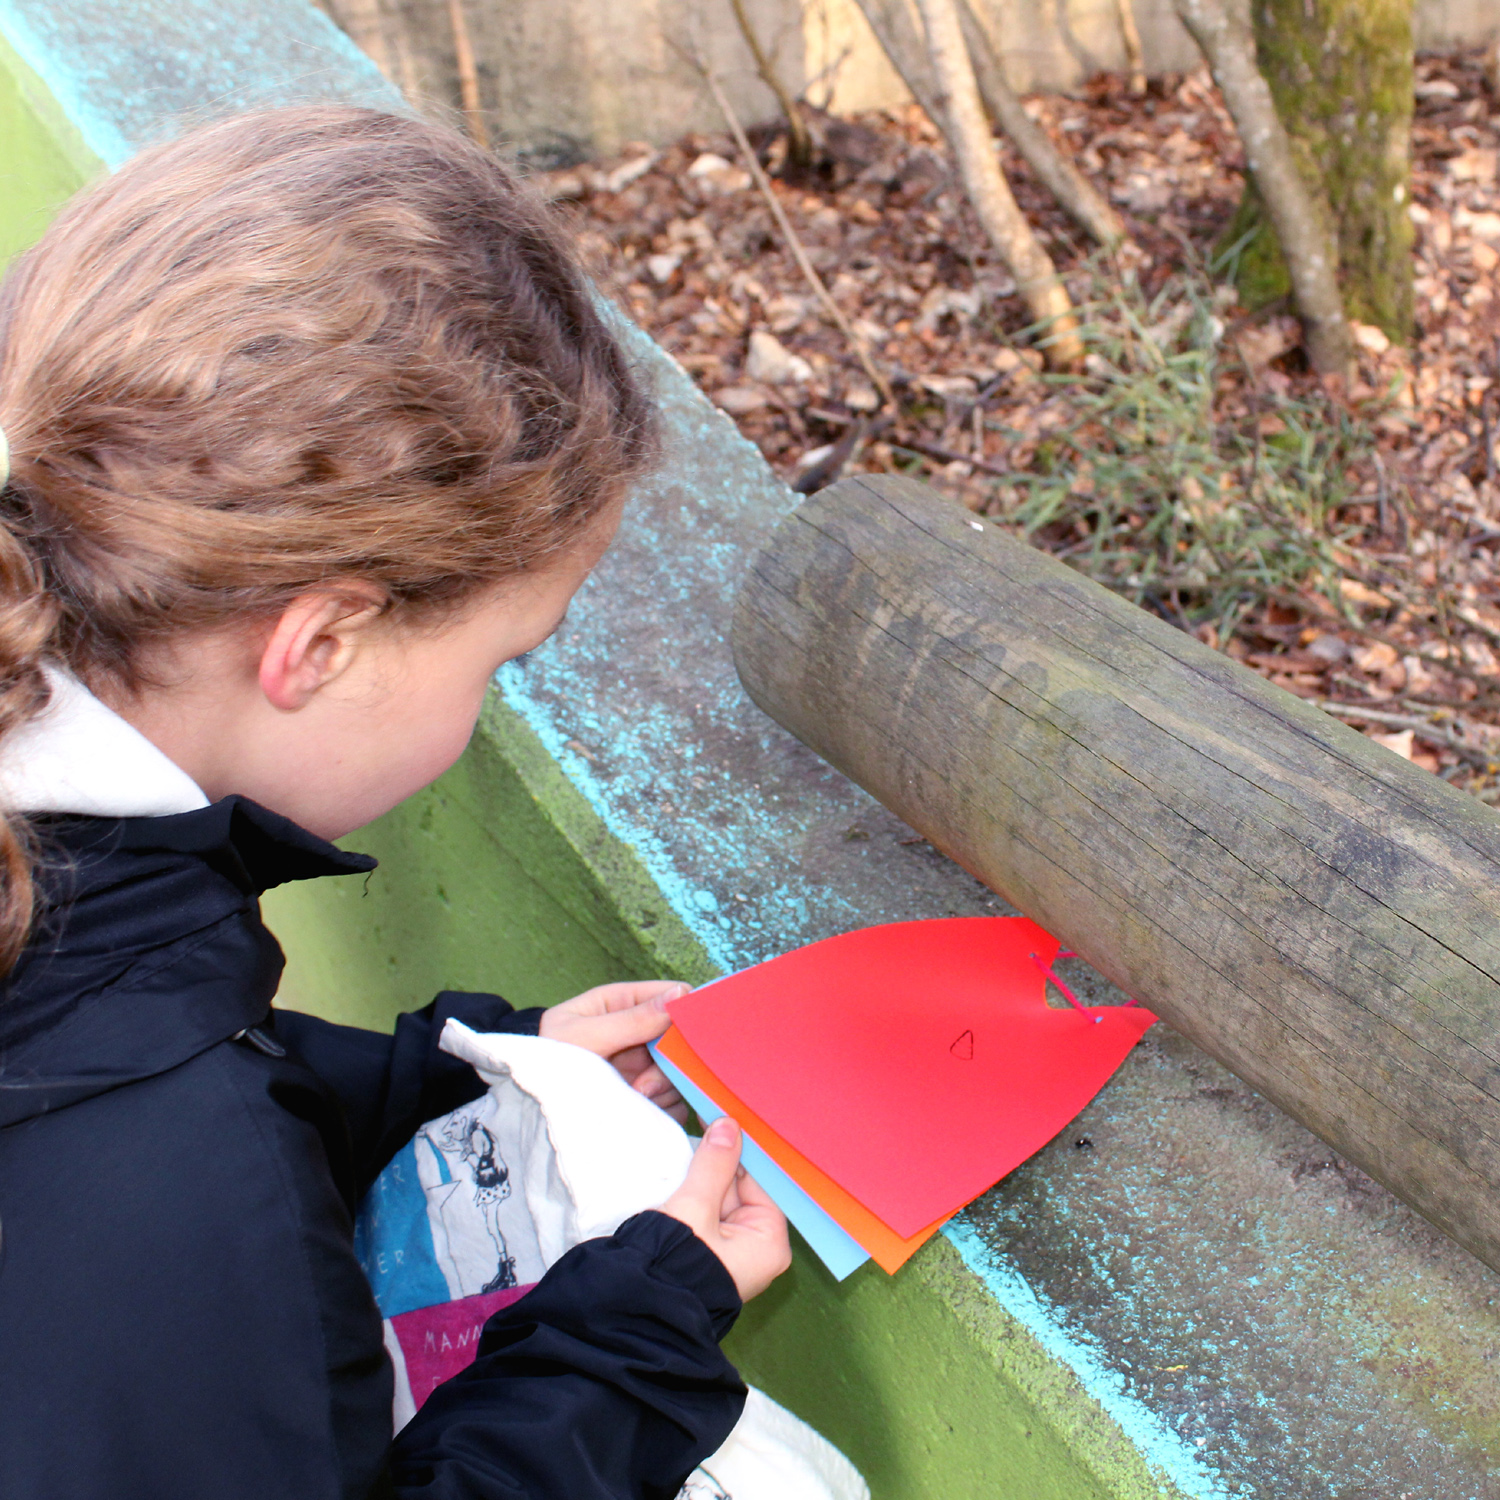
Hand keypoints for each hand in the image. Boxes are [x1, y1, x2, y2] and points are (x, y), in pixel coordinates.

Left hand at [539, 980, 689, 1123]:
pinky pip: (676, 1100)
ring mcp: (644, 1065)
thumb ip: (631, 1019)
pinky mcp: (647, 1096)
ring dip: (664, 1087)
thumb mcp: (584, 1036)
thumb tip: (680, 995)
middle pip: (681, 1037)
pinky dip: (666, 1108)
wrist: (528, 1109)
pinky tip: (641, 1111)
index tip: (681, 1036)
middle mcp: (638, 1032)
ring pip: (680, 1071)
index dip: (683, 1012)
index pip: (671, 994)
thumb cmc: (547, 1062)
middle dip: (669, 1061)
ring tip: (634, 1097)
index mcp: (622, 1003)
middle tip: (644, 1084)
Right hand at [661, 1118, 791, 1301]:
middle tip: (704, 1126)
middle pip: (742, 1187)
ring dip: (704, 1176)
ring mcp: (732, 1252)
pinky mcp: (709, 1252)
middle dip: (720, 1162)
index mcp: (769, 1242)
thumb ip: (713, 1164)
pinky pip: (708, 1212)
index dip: (743, 1149)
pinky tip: (683, 1171)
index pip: (763, 1181)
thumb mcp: (695, 1207)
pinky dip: (696, 1194)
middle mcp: (757, 1248)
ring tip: (689, 1148)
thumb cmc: (675, 1264)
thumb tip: (728, 1126)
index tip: (726, 1120)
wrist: (638, 1309)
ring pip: (721, 1197)